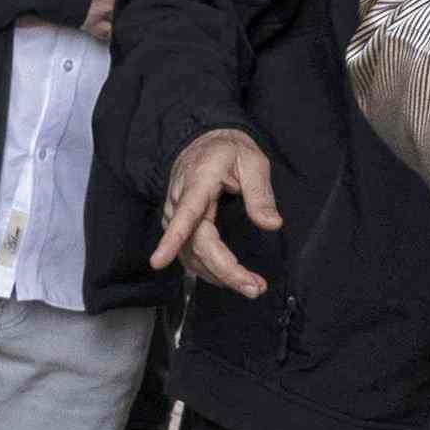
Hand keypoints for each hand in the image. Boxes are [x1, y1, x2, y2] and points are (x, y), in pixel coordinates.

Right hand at [153, 129, 281, 291]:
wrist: (205, 141)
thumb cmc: (228, 151)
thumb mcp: (253, 161)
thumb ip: (260, 194)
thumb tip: (271, 224)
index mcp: (198, 182)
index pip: (185, 214)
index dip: (171, 240)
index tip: (158, 261)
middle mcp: (180, 202)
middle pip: (195, 245)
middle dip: (224, 271)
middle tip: (254, 288)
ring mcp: (176, 215)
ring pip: (191, 255)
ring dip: (219, 276)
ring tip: (250, 285)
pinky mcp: (178, 226)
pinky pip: (189, 254)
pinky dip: (210, 270)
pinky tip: (230, 277)